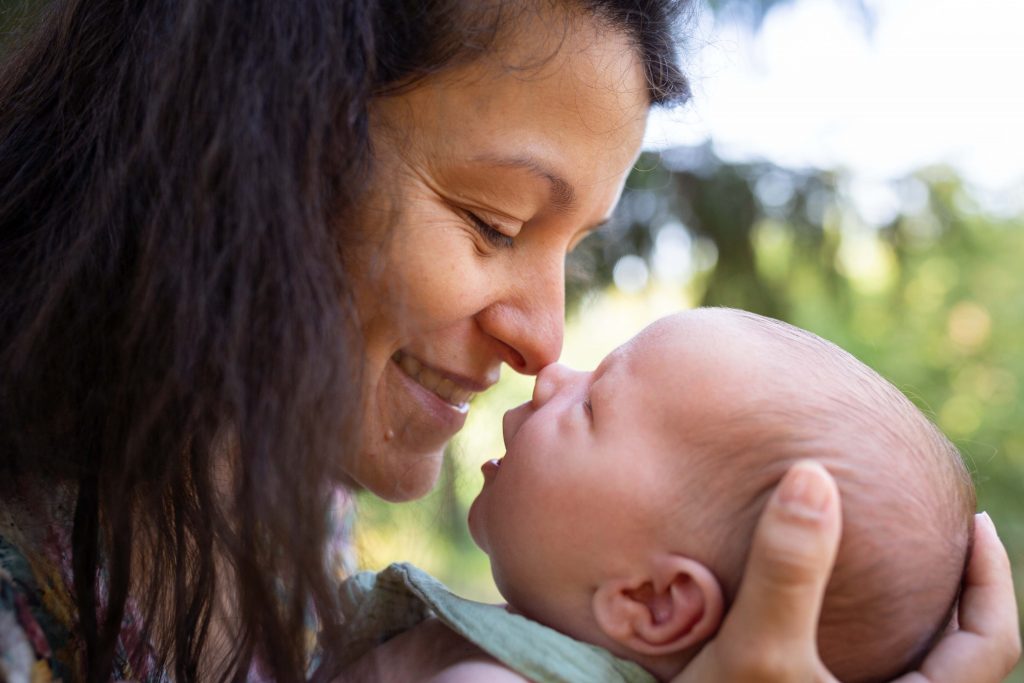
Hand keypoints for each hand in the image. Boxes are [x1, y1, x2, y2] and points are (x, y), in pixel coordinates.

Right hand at [672, 461, 1021, 682]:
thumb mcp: (757, 650)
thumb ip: (788, 569)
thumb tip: (811, 476)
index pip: (992, 643)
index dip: (991, 577)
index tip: (970, 520)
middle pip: (963, 657)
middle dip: (958, 592)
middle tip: (940, 536)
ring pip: (917, 668)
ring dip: (915, 615)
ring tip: (893, 566)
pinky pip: (876, 671)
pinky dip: (874, 632)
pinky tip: (835, 606)